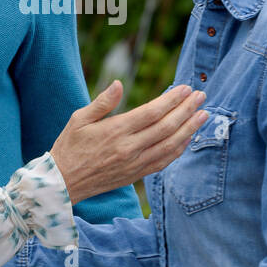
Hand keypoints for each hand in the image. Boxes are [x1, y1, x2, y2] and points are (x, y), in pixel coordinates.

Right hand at [50, 81, 208, 203]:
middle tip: (202, 96)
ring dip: (189, 129)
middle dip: (187, 110)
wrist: (62, 183)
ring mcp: (134, 164)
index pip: (152, 112)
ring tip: (203, 115)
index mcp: (116, 131)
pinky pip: (164, 162)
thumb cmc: (69, 147)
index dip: (173, 99)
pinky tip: (188, 138)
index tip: (186, 88)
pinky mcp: (136, 175)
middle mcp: (129, 148)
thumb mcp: (79, 119)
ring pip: (170, 145)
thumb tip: (119, 83)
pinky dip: (178, 149)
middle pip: (167, 127)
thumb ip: (102, 102)